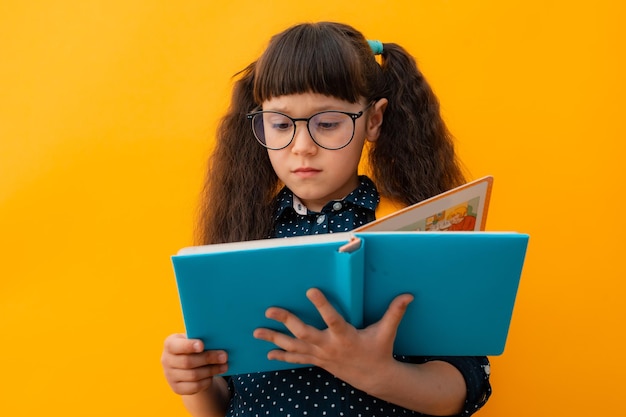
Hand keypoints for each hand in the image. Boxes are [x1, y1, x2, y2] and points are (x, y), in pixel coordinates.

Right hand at [161, 333, 227, 395]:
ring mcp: (170, 376)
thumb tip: (218, 341)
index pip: (175, 346)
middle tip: (224, 356)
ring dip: (211, 370)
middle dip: (208, 358)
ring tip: (224, 366)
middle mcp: (167, 360)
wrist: (186, 363)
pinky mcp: (177, 388)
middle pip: (188, 362)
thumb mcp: (193, 339)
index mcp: (169, 344)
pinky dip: (207, 381)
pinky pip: (194, 386)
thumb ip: (201, 338)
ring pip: (193, 375)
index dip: (188, 346)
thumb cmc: (193, 346)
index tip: (202, 345)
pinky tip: (214, 375)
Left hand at [252, 288, 412, 391]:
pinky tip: (268, 352)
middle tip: (270, 310)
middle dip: (286, 322)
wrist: (374, 378)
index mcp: (346, 336)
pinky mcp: (317, 361)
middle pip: (304, 333)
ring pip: (294, 347)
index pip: (332, 318)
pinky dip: (282, 355)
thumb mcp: (387, 332)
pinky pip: (296, 358)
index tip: (310, 289)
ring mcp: (321, 355)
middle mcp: (330, 346)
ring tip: (257, 332)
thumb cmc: (379, 350)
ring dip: (275, 339)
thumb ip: (395, 312)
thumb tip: (408, 295)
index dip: (322, 305)